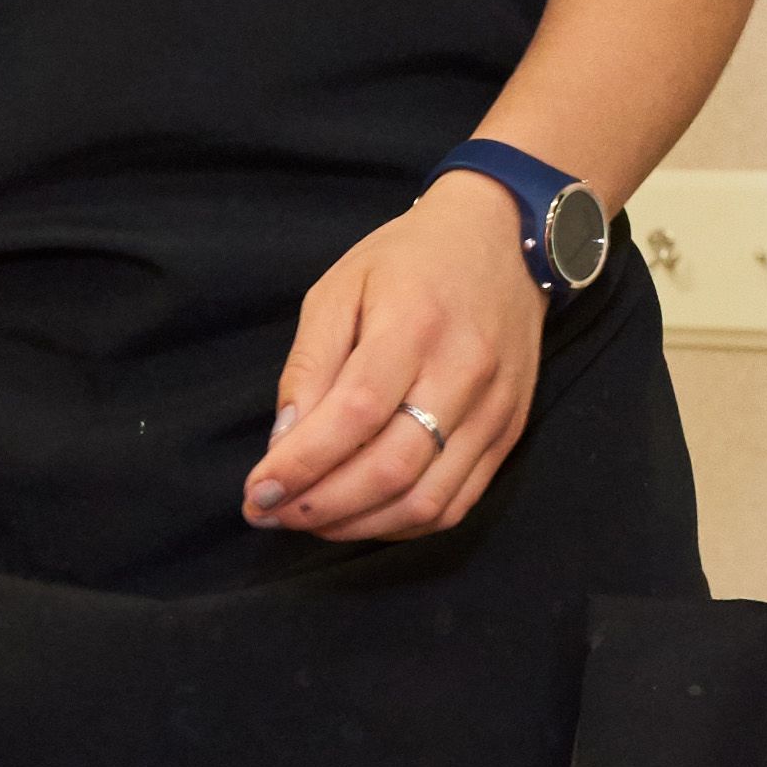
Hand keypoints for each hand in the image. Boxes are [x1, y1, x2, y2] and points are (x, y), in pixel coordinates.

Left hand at [254, 173, 545, 541]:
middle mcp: (463, 373)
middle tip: (271, 515)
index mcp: (413, 325)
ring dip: (358, 526)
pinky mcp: (509, 432)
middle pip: (391, 469)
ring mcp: (494, 409)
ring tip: (310, 522)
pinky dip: (403, 525)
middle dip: (320, 507)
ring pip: (426, 501)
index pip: (354, 416)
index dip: (301, 465)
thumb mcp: (340, 288)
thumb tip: (284, 442)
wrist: (503, 240)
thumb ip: (310, 364)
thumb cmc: (409, 260)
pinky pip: (457, 503)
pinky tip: (363, 517)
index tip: (256, 492)